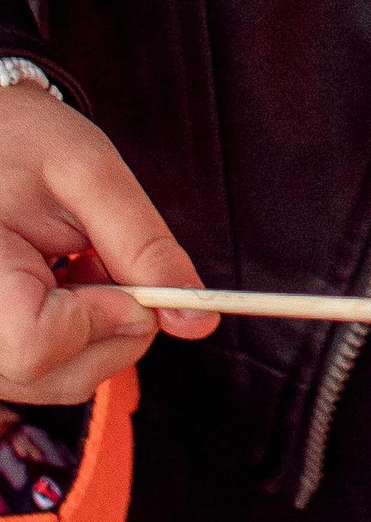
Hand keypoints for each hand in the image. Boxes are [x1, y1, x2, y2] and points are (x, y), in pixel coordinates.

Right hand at [0, 77, 210, 402]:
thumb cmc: (20, 141)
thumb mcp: (89, 174)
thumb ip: (144, 246)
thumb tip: (198, 322)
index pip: (38, 345)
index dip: (101, 318)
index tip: (114, 268)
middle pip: (56, 374)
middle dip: (114, 325)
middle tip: (103, 258)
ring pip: (55, 380)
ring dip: (96, 330)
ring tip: (77, 264)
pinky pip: (40, 372)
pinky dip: (73, 337)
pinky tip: (61, 286)